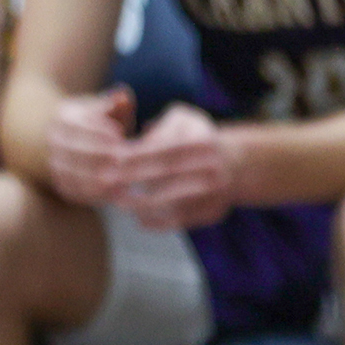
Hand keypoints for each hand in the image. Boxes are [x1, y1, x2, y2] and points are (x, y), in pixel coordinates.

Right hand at [44, 86, 136, 207]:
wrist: (73, 141)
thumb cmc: (102, 122)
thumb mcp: (109, 109)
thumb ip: (118, 103)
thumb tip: (122, 96)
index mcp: (64, 118)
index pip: (80, 125)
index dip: (100, 131)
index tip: (120, 135)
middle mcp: (54, 141)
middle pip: (76, 151)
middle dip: (101, 155)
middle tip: (123, 160)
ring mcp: (54, 164)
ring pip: (73, 173)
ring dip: (96, 178)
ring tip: (122, 178)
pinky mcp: (60, 183)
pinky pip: (73, 190)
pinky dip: (93, 194)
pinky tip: (115, 193)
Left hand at [118, 103, 237, 231]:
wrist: (238, 164)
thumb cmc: (197, 139)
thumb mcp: (184, 121)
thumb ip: (158, 129)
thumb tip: (134, 147)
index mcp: (203, 142)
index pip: (164, 150)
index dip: (136, 158)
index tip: (112, 163)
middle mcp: (212, 167)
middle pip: (166, 176)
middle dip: (133, 181)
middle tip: (107, 184)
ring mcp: (215, 191)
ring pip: (172, 202)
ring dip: (142, 205)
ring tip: (119, 203)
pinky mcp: (214, 211)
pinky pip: (181, 220)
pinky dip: (158, 222)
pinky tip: (140, 218)